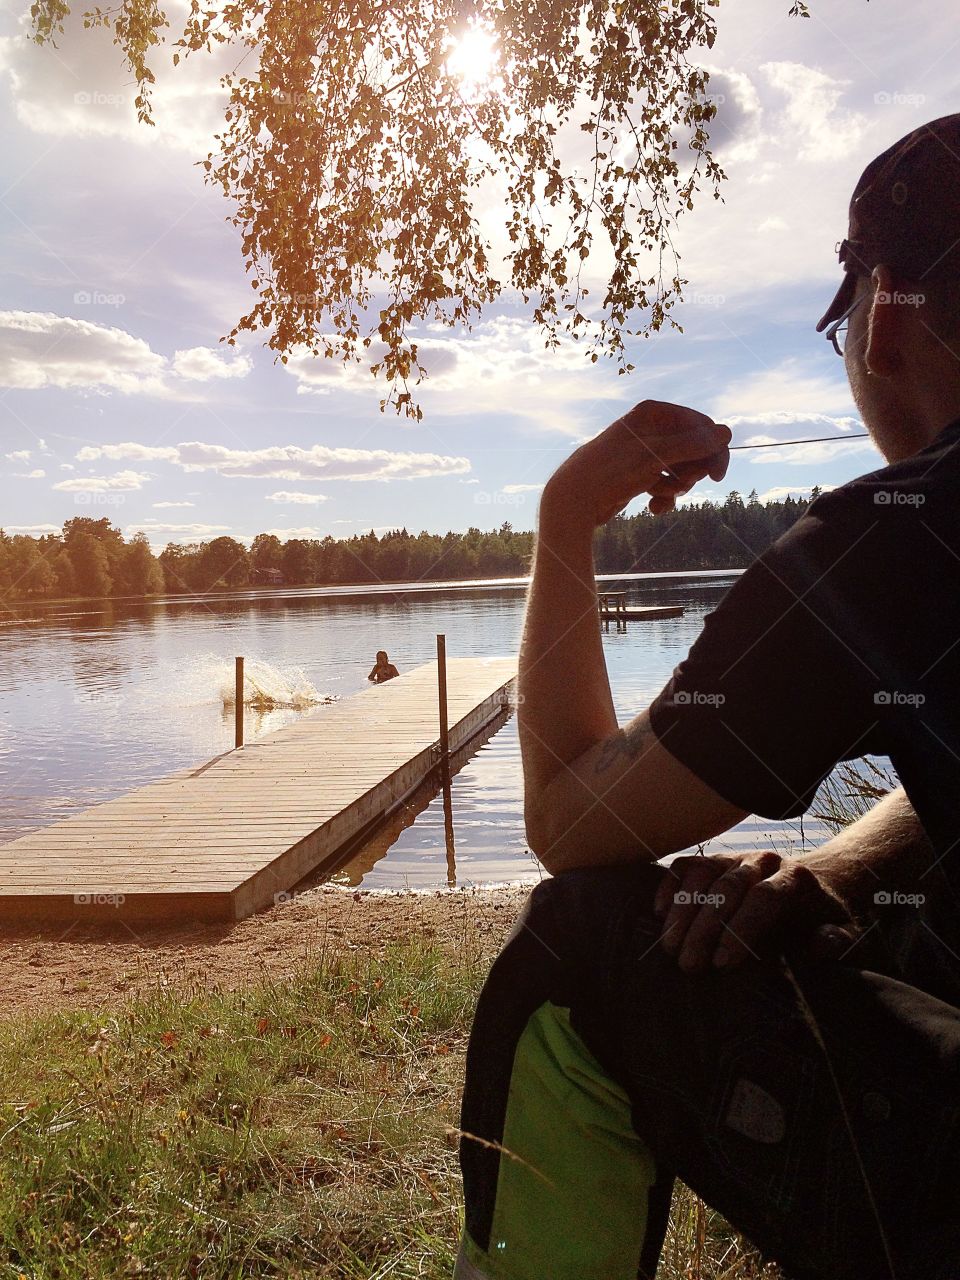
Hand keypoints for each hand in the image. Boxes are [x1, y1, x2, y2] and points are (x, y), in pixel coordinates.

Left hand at [542, 400, 731, 527]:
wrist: (574, 500)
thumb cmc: (611, 471)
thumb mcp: (656, 456)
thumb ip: (693, 445)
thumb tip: (726, 432)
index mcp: (653, 413)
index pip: (699, 425)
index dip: (712, 450)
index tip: (716, 476)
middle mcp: (649, 429)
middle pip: (692, 449)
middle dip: (691, 470)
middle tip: (681, 485)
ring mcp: (644, 453)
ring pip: (680, 468)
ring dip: (677, 486)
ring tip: (663, 495)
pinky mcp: (638, 475)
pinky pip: (664, 483)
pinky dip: (664, 496)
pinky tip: (654, 507)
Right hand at [653, 850, 860, 972]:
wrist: (807, 886)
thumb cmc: (820, 918)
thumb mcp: (842, 932)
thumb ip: (836, 940)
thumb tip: (820, 944)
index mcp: (795, 878)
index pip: (764, 899)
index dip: (741, 930)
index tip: (722, 964)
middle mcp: (762, 861)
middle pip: (728, 889)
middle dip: (705, 928)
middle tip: (689, 964)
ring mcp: (734, 857)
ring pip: (703, 876)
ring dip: (682, 911)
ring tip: (670, 947)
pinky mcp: (713, 860)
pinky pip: (685, 866)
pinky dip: (669, 886)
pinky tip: (659, 913)